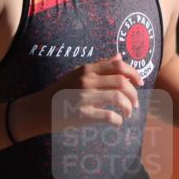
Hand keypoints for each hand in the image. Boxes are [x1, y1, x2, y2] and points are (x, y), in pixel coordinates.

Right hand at [18, 52, 143, 137]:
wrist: (38, 110)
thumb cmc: (60, 92)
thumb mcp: (77, 74)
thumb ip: (99, 67)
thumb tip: (119, 56)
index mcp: (86, 69)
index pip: (118, 65)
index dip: (134, 73)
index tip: (140, 83)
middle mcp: (86, 81)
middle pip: (122, 83)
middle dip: (134, 94)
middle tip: (135, 103)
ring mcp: (84, 97)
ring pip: (118, 98)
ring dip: (128, 107)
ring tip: (128, 113)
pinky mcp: (82, 114)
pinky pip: (109, 116)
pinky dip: (118, 120)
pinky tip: (117, 122)